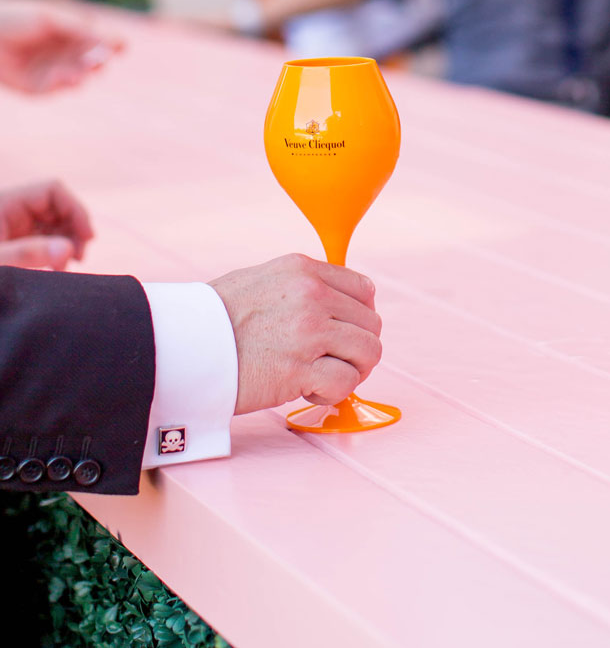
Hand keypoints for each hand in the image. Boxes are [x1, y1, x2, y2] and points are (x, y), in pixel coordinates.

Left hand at [0, 6, 117, 93]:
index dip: (113, 44)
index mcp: (74, 31)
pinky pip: (57, 88)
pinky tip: (67, 78)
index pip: (101, 40)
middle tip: (99, 61)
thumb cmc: (17, 18)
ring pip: (79, 77)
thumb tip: (121, 42)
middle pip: (93, 61)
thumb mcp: (53, 18)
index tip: (122, 48)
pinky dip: (63, 84)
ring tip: (82, 71)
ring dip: (82, 74)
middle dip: (98, 62)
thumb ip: (84, 30)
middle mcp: (67, 52)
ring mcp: (54, 70)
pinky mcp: (39, 87)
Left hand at [0, 179, 94, 269]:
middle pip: (58, 208)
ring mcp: (16, 226)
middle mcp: (15, 210)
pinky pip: (45, 240)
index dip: (75, 209)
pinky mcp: (16, 242)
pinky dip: (56, 252)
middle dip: (74, 231)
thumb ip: (28, 253)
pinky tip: (58, 267)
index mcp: (8, 202)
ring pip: (55, 225)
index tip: (88, 237)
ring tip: (66, 266)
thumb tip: (68, 249)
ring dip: (68, 243)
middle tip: (78, 258)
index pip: (53, 190)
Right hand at [210, 254, 382, 413]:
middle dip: (357, 347)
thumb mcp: (263, 279)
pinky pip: (346, 383)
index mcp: (304, 270)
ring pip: (368, 353)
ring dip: (351, 370)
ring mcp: (309, 332)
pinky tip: (308, 390)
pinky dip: (333, 393)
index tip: (345, 333)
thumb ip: (302, 286)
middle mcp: (313, 296)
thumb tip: (336, 304)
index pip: (364, 289)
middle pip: (371, 324)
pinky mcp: (301, 370)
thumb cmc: (216, 317)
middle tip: (334, 361)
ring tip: (323, 376)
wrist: (185, 344)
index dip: (360, 316)